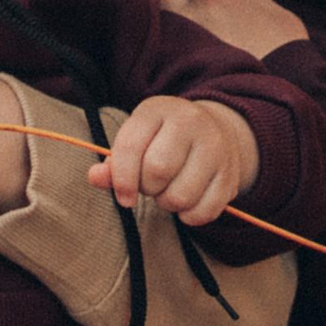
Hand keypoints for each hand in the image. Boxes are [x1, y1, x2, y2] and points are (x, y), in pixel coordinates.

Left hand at [92, 94, 258, 228]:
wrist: (215, 129)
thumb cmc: (162, 139)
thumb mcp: (137, 139)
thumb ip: (114, 162)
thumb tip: (95, 178)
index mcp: (158, 109)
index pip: (131, 147)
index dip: (121, 179)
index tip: (124, 197)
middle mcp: (190, 122)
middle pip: (158, 170)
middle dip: (147, 188)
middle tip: (151, 185)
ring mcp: (215, 147)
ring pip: (181, 195)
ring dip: (168, 204)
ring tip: (169, 190)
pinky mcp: (230, 174)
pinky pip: (204, 211)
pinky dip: (190, 216)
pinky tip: (188, 201)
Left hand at [158, 0, 307, 58]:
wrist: (281, 97)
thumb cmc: (285, 52)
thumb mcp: (273, 12)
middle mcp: (191, 15)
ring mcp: (181, 44)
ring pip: (156, 14)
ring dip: (160, 7)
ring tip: (172, 9)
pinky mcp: (177, 69)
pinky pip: (159, 45)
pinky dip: (162, 37)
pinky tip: (173, 39)